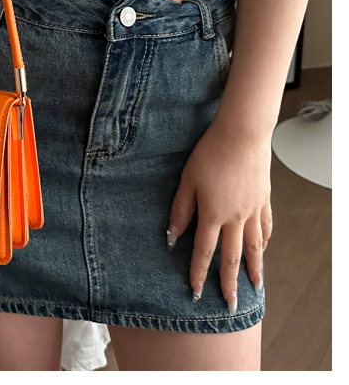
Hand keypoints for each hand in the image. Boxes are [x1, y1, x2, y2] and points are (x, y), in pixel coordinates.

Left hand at [166, 121, 272, 312]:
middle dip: (230, 283)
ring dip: (254, 269)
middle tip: (231, 305)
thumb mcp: (188, 180)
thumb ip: (181, 209)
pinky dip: (265, 241)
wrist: (242, 135)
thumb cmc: (210, 153)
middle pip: (232, 257)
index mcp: (213, 214)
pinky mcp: (264, 199)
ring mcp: (253, 210)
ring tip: (255, 286)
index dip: (198, 273)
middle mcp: (236, 218)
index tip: (196, 293)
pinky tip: (264, 248)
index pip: (204, 252)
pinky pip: (266, 227)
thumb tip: (172, 236)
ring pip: (255, 247)